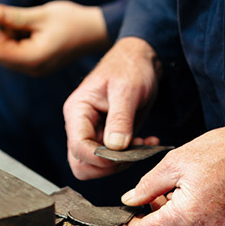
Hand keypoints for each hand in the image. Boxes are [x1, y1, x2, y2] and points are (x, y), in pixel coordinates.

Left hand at [0, 1, 109, 76]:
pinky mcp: (40, 66)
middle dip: (5, 35)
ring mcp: (37, 69)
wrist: (95, 31)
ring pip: (10, 55)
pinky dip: (21, 42)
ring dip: (13, 38)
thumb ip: (15, 17)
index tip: (6, 16)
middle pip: (2, 55)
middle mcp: (34, 69)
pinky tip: (35, 31)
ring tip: (32, 24)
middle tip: (20, 19)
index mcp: (34, 58)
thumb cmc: (73, 22)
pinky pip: (20, 56)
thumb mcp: (42, 15)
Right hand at [63, 37, 161, 179]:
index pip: (78, 148)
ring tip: (143, 145)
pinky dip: (130, 157)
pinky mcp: (108, 136)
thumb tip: (115, 148)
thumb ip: (120, 119)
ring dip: (121, 163)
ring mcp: (93, 132)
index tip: (124, 155)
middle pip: (81, 163)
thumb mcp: (127, 90)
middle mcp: (81, 124)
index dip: (99, 158)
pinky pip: (112, 159)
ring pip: (96, 165)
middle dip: (107, 166)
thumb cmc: (130, 67)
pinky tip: (147, 142)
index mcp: (77, 111)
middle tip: (133, 153)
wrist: (141, 59)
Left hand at [121, 114, 224, 225]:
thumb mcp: (175, 162)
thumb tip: (130, 200)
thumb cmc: (222, 152)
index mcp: (185, 217)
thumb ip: (147, 186)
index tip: (130, 213)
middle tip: (153, 200)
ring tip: (175, 196)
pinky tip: (193, 201)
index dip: (133, 224)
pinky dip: (190, 225)